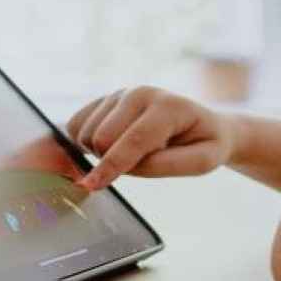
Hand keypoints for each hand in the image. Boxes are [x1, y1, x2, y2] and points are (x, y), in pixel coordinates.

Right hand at [65, 87, 237, 189]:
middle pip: (102, 137)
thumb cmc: (204, 144)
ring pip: (86, 132)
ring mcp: (120, 94)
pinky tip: (111, 147)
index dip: (112, 165)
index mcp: (168, 106)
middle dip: (111, 161)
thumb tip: (129, 167)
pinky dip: (85, 143)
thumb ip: (168, 165)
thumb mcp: (202, 161)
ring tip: (132, 153)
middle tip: (140, 163)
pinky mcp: (105, 100)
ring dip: (100, 153)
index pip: (135, 139)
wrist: (202, 124)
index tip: (90, 186)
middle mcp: (140, 93)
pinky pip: (76, 125)